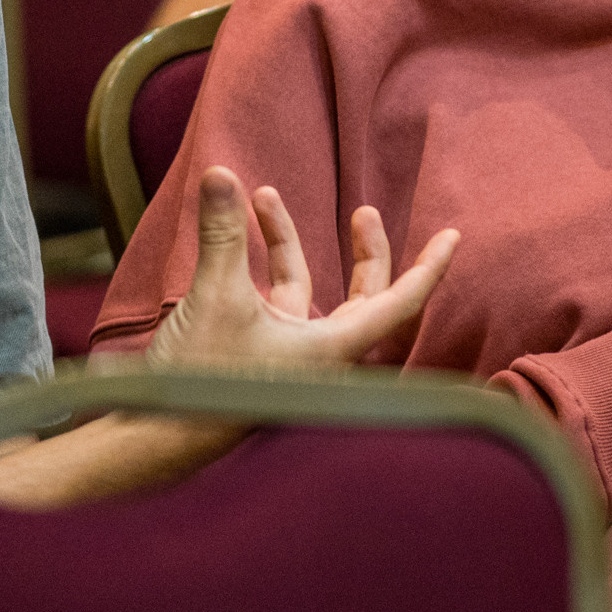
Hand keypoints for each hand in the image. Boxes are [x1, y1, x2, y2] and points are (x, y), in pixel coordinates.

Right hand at [147, 166, 457, 367]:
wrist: (157, 438)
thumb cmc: (199, 382)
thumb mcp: (213, 297)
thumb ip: (222, 234)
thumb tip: (218, 173)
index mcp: (332, 351)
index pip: (400, 304)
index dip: (430, 268)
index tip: (454, 236)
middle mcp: (320, 357)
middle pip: (365, 297)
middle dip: (366, 251)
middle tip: (364, 213)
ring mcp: (290, 358)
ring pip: (310, 293)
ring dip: (287, 243)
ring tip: (260, 197)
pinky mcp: (258, 357)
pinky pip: (277, 303)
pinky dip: (262, 267)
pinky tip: (234, 235)